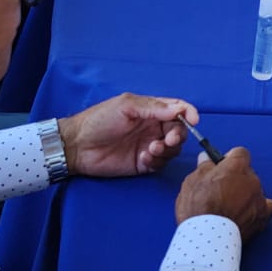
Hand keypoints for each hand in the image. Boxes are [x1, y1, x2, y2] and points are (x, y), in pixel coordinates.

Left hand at [57, 93, 197, 177]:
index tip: (193, 120)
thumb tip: (180, 109)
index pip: (177, 109)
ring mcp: (149, 146)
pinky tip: (145, 158)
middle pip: (179, 130)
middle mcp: (153, 127)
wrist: (78, 146)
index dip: (188, 113)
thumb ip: (154, 107)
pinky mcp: (143, 164)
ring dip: (168, 149)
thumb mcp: (126, 106)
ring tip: (152, 149)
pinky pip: (161, 163)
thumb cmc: (99, 120)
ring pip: (173, 148)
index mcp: (151, 110)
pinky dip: (158, 161)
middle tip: (169, 140)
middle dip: (179, 135)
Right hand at [175, 145, 271, 241]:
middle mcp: (252, 180)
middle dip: (236, 177)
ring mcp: (259, 198)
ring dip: (245, 193)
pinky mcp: (262, 217)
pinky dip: (258, 207)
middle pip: (247, 172)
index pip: (240, 153)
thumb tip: (207, 158)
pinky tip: (248, 212)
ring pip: (255, 189)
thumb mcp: (192, 181)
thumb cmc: (197, 208)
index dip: (230, 158)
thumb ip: (204, 166)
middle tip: (221, 189)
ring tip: (230, 206)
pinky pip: (266, 206)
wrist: (206, 238)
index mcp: (236, 167)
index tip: (221, 164)